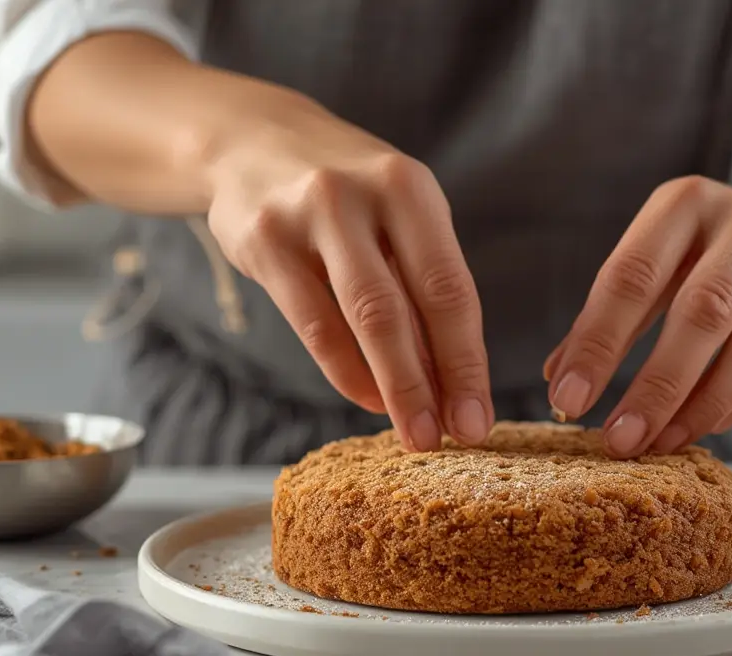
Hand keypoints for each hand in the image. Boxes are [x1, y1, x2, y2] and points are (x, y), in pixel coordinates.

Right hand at [204, 104, 492, 451]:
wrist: (251, 140)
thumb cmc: (349, 195)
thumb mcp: (398, 216)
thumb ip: (424, 286)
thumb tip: (455, 382)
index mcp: (410, 188)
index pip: (450, 288)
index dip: (468, 361)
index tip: (480, 417)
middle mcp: (360, 195)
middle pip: (404, 309)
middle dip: (431, 384)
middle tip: (450, 438)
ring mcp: (306, 216)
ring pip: (358, 319)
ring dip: (390, 387)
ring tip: (414, 433)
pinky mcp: (261, 241)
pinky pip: (310, 323)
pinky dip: (343, 370)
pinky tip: (367, 399)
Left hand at [545, 176, 731, 456]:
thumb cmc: (708, 257)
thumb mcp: (655, 263)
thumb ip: (607, 317)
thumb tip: (560, 381)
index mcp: (686, 202)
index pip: (633, 276)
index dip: (598, 343)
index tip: (567, 399)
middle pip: (702, 312)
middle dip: (654, 385)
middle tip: (617, 439)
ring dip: (700, 406)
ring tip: (656, 444)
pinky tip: (703, 429)